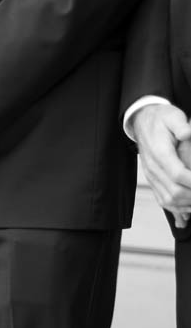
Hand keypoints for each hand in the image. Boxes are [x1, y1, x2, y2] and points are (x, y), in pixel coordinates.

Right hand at [130, 103, 190, 227]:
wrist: (141, 122)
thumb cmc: (160, 118)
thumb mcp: (172, 116)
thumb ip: (180, 125)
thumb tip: (188, 133)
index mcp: (160, 153)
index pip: (178, 174)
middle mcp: (153, 167)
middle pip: (174, 192)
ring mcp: (151, 175)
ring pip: (168, 199)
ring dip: (186, 206)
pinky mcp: (151, 179)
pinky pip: (162, 199)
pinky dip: (176, 208)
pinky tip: (187, 211)